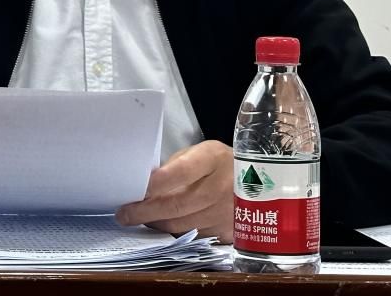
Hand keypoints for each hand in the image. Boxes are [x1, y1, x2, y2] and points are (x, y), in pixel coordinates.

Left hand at [114, 140, 233, 241]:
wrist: (265, 183)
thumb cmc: (223, 164)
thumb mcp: (202, 153)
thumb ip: (175, 165)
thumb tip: (147, 184)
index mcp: (213, 159)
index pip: (180, 172)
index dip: (155, 183)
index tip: (135, 190)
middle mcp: (221, 187)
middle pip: (176, 205)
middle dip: (146, 211)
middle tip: (125, 214)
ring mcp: (226, 214)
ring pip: (181, 225)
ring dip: (157, 224)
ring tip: (141, 219)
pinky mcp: (228, 233)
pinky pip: (193, 236)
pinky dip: (175, 232)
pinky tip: (164, 225)